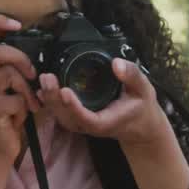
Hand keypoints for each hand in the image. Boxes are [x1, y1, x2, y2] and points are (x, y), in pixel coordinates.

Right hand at [0, 15, 41, 166]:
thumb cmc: (5, 118)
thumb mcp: (6, 89)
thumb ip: (11, 69)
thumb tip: (32, 53)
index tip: (17, 23)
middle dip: (21, 59)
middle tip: (32, 74)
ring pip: (10, 74)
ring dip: (27, 89)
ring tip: (29, 102)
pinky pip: (17, 98)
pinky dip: (26, 107)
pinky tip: (21, 116)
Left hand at [37, 58, 169, 148]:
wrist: (140, 125)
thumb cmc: (141, 106)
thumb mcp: (144, 89)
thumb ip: (132, 75)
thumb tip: (116, 63)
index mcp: (106, 122)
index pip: (87, 118)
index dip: (73, 106)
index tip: (64, 91)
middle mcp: (91, 125)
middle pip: (67, 117)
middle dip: (55, 99)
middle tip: (48, 78)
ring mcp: (83, 123)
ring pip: (61, 116)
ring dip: (50, 99)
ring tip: (44, 79)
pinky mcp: (79, 119)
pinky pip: (61, 113)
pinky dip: (51, 101)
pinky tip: (43, 88)